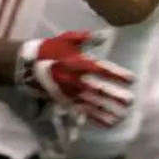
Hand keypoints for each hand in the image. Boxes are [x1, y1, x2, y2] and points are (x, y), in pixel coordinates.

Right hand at [15, 31, 133, 126]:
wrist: (26, 65)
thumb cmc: (51, 49)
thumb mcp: (68, 39)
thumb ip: (87, 38)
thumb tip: (106, 35)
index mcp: (77, 63)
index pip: (101, 69)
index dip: (116, 75)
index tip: (132, 79)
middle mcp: (74, 80)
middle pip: (98, 90)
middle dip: (114, 96)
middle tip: (130, 101)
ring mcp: (69, 93)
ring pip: (91, 104)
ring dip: (107, 111)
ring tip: (122, 116)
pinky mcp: (65, 102)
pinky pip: (82, 112)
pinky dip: (95, 118)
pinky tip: (108, 124)